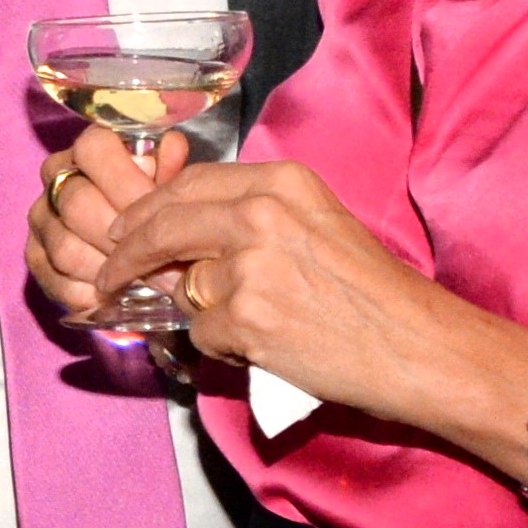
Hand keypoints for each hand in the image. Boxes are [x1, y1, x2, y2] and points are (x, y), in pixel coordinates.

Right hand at [22, 125, 196, 320]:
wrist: (129, 248)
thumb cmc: (152, 211)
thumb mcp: (168, 187)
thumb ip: (171, 169)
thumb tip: (173, 147)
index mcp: (88, 150)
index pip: (93, 149)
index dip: (126, 181)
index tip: (157, 210)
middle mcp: (55, 178)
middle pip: (78, 204)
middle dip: (121, 237)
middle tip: (155, 259)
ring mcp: (41, 218)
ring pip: (66, 248)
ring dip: (106, 269)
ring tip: (139, 281)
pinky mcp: (34, 256)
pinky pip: (56, 281)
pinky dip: (90, 294)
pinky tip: (114, 295)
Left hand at [95, 157, 527, 446]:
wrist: (418, 345)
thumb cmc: (374, 292)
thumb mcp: (318, 226)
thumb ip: (253, 220)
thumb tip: (182, 241)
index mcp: (282, 181)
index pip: (188, 184)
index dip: (148, 209)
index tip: (123, 228)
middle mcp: (262, 213)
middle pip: (163, 224)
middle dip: (126, 252)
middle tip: (109, 273)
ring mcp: (252, 265)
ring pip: (185, 286)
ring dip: (203, 310)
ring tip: (255, 324)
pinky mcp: (248, 317)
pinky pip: (204, 332)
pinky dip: (224, 345)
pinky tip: (268, 346)